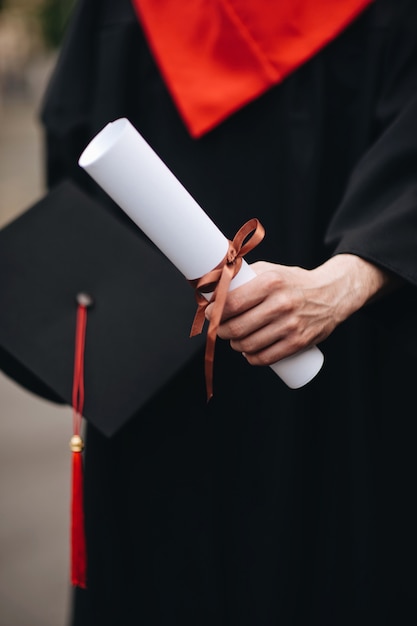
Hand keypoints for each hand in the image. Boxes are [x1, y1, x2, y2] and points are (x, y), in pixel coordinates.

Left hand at [205, 253, 394, 365]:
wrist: (331, 294)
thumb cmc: (293, 282)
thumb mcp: (271, 270)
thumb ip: (244, 276)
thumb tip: (212, 284)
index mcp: (271, 282)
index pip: (232, 302)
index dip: (215, 312)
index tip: (209, 313)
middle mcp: (281, 303)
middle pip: (237, 327)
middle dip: (222, 331)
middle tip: (221, 328)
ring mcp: (291, 325)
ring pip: (249, 344)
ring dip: (235, 345)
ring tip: (235, 339)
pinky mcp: (299, 342)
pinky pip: (265, 357)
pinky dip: (251, 357)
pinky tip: (248, 351)